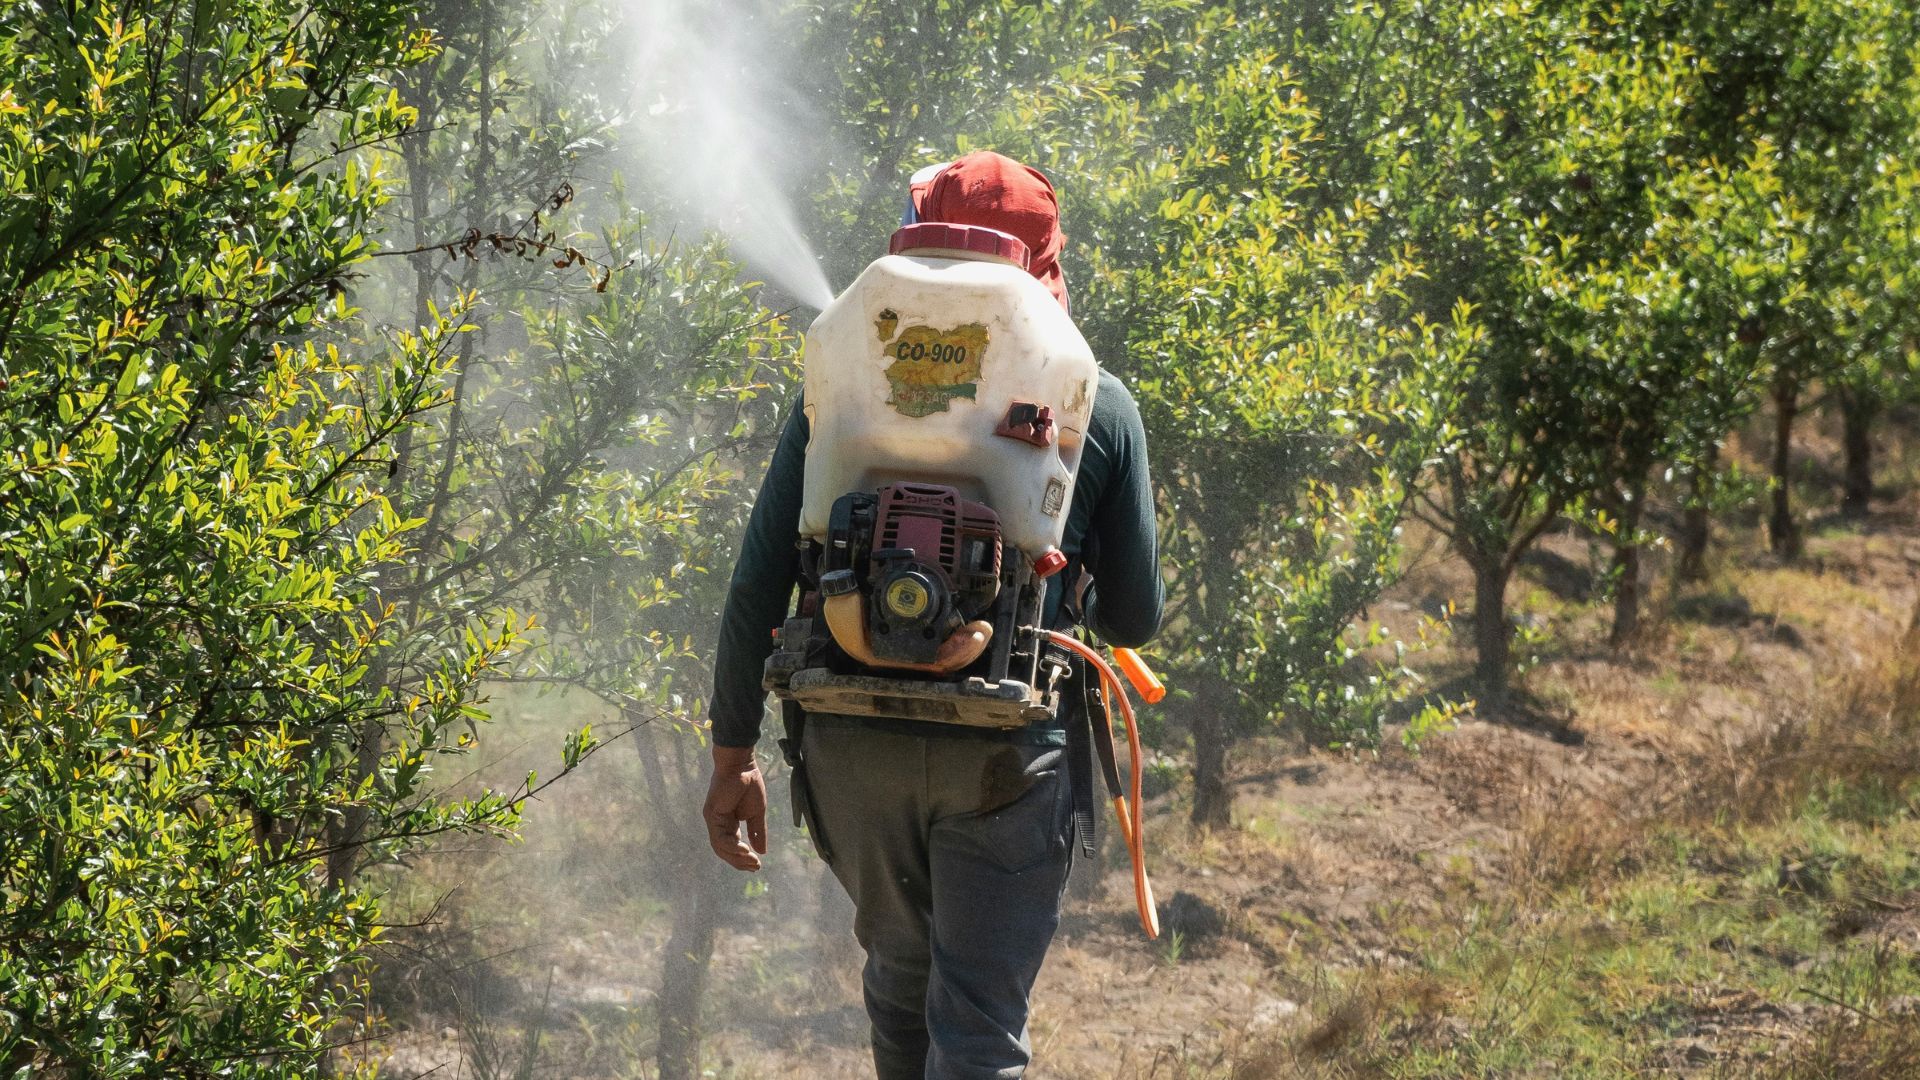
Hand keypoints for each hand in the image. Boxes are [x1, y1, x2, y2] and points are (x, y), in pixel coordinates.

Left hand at [703, 745, 767, 870]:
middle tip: (755, 867)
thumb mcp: (757, 812)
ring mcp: (713, 820)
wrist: (741, 764)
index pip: (732, 847)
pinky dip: (731, 846)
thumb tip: (762, 851)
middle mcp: (718, 824)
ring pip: (720, 847)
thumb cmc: (748, 783)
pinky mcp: (711, 814)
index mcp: (728, 824)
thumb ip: (757, 831)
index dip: (743, 859)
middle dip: (740, 862)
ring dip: (736, 857)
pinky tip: (744, 849)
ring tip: (752, 861)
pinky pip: (719, 837)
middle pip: (724, 851)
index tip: (757, 866)